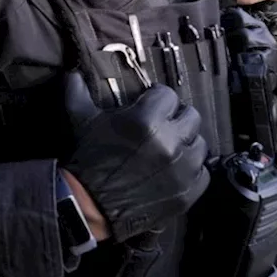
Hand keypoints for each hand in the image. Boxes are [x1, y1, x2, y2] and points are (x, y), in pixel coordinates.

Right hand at [62, 72, 209, 241]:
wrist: (89, 206)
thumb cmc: (88, 160)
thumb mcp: (81, 120)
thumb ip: (79, 91)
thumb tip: (73, 71)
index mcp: (146, 120)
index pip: (168, 95)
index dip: (157, 98)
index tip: (150, 104)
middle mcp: (169, 142)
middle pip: (191, 116)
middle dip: (176, 117)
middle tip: (163, 124)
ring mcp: (182, 170)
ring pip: (200, 144)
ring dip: (186, 144)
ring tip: (171, 148)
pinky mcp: (187, 193)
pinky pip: (202, 173)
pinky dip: (192, 170)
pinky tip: (175, 169)